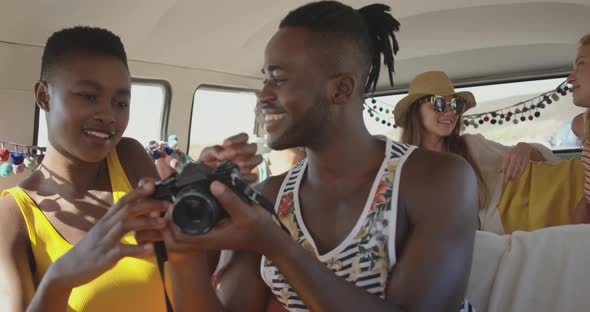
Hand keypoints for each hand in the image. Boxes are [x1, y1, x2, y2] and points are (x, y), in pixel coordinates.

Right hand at [46, 180, 168, 289]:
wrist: (68, 269)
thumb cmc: (92, 249)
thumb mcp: (104, 232)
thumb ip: (119, 222)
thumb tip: (139, 213)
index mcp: (106, 220)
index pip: (122, 200)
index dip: (138, 191)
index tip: (153, 184)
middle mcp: (105, 227)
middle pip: (127, 209)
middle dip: (148, 204)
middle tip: (168, 204)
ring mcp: (104, 241)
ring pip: (125, 226)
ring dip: (146, 223)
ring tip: (164, 223)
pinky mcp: (105, 257)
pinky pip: (122, 251)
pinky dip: (138, 249)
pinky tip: (152, 249)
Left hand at [161, 181, 281, 256]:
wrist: (268, 239)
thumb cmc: (258, 228)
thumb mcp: (247, 212)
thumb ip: (230, 199)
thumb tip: (212, 183)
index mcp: (210, 239)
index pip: (178, 239)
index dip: (170, 223)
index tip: (173, 204)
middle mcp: (205, 240)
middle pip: (174, 240)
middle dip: (167, 224)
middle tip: (169, 203)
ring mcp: (208, 238)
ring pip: (181, 235)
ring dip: (174, 222)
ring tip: (175, 203)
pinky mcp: (211, 232)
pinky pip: (190, 229)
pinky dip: (184, 220)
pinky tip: (188, 204)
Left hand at [199, 133, 262, 183]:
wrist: (206, 179)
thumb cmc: (208, 163)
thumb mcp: (207, 154)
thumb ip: (214, 150)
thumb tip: (223, 153)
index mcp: (237, 145)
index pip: (244, 137)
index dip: (237, 138)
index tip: (225, 143)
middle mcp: (246, 154)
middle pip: (253, 146)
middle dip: (242, 150)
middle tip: (231, 154)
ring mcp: (249, 166)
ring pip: (258, 159)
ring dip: (247, 161)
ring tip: (235, 164)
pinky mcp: (249, 179)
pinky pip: (254, 176)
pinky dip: (246, 175)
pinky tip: (237, 175)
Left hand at [501, 142, 532, 180]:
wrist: (524, 146)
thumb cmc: (513, 153)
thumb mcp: (507, 156)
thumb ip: (503, 163)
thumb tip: (499, 171)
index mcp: (508, 155)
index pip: (504, 165)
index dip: (504, 172)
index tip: (503, 177)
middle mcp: (514, 156)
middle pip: (510, 168)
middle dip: (508, 175)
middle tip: (507, 180)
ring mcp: (520, 158)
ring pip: (517, 168)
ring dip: (514, 175)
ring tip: (512, 180)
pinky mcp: (526, 159)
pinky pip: (523, 168)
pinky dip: (521, 172)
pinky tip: (519, 176)